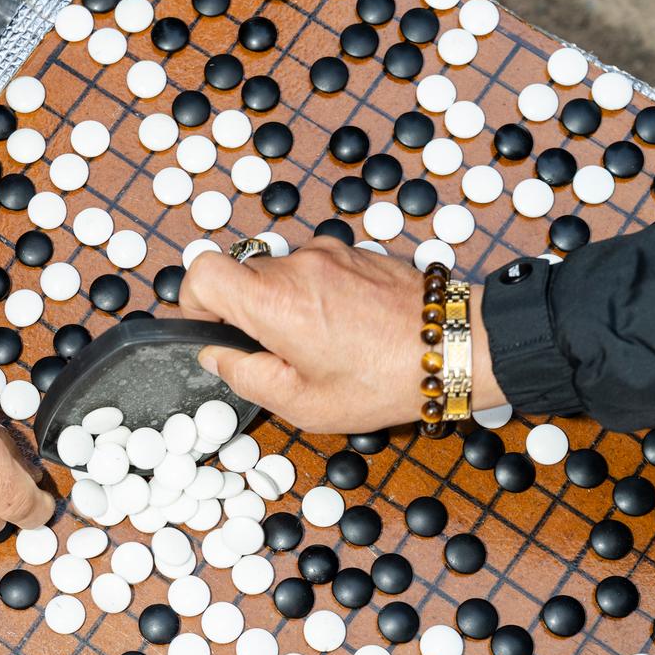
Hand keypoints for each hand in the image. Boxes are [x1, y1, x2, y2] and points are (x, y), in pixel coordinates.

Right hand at [178, 236, 504, 433]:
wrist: (459, 347)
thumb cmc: (385, 381)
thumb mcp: (303, 404)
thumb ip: (245, 376)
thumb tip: (217, 355)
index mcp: (274, 301)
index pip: (201, 272)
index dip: (195, 303)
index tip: (215, 332)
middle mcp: (296, 264)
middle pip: (239, 274)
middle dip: (246, 312)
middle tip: (277, 352)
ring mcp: (328, 252)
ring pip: (278, 273)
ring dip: (283, 304)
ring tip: (319, 343)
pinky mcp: (353, 250)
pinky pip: (312, 269)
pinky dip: (315, 294)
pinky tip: (345, 327)